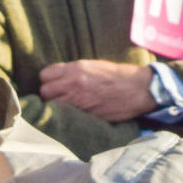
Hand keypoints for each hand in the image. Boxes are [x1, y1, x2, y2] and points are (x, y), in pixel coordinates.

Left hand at [37, 59, 157, 122]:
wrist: (137, 89)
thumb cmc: (117, 75)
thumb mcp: (93, 65)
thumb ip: (73, 71)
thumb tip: (57, 78)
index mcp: (75, 69)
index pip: (45, 75)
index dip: (48, 80)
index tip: (53, 83)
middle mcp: (73, 84)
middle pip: (45, 92)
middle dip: (49, 94)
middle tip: (57, 96)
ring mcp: (79, 101)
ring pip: (52, 106)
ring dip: (56, 106)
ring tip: (65, 106)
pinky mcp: (85, 115)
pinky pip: (66, 116)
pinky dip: (67, 116)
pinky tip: (74, 113)